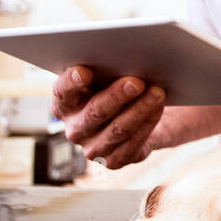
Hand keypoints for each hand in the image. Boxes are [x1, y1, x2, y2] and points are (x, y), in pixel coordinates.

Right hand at [50, 65, 165, 169]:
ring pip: (118, 129)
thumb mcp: (103, 80)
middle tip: (136, 82)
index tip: (84, 71)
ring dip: (140, 110)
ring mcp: (92, 148)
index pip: (62, 93)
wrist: (133, 118)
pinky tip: (158, 107)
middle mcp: (74, 129)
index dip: (71, 82)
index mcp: (64, 105)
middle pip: (95, 112)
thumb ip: (103, 72)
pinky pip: (133, 143)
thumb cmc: (113, 91)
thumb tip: (121, 59)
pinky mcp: (114, 161)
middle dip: (116, 96)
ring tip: (156, 93)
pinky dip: (148, 123)